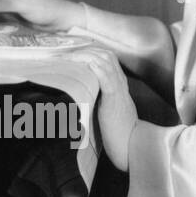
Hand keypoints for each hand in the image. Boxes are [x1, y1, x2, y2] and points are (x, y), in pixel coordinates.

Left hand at [70, 48, 138, 172]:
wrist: (132, 147)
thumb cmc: (118, 133)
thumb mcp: (105, 111)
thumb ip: (94, 99)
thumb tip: (74, 96)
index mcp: (117, 84)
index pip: (104, 57)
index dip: (87, 51)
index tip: (69, 52)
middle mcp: (119, 83)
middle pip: (104, 54)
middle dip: (83, 50)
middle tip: (63, 52)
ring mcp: (119, 90)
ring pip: (106, 62)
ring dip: (86, 56)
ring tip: (69, 55)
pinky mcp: (116, 100)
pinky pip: (109, 79)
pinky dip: (98, 69)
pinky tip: (88, 64)